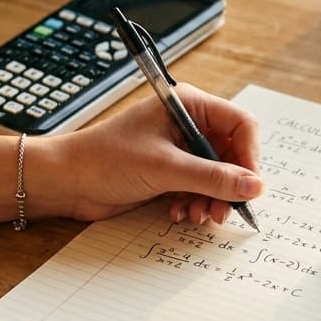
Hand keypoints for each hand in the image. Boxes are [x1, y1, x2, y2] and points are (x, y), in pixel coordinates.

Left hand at [38, 84, 262, 223]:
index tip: (249, 186)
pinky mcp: (169, 171)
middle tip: (222, 210)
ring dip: (211, 199)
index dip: (249, 156)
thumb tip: (254, 186)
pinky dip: (195, 203)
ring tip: (196, 214)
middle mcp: (187, 124)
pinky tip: (178, 212)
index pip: (240, 125)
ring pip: (216, 175)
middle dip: (229, 185)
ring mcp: (178, 149)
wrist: (65, 181)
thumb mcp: (165, 168)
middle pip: (231, 154)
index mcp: (188, 105)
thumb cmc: (104, 159)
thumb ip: (213, 178)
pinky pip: (198, 188)